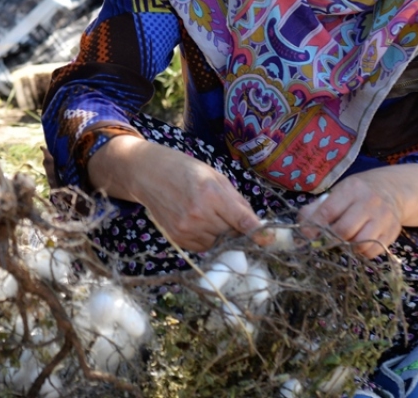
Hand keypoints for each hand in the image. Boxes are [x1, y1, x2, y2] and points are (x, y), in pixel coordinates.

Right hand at [89, 134, 260, 252]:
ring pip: (218, 242)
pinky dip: (205, 238)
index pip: (242, 220)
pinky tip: (195, 220)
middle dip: (233, 226)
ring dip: (218, 233)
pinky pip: (202, 247)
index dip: (258, 232)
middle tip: (221, 210)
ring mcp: (186, 228)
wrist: (148, 173)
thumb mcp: (215, 177)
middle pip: (231, 233)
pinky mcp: (177, 237)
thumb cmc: (184, 170)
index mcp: (212, 194)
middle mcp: (199, 214)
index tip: (269, 240)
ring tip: (204, 213)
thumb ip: (237, 201)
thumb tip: (257, 225)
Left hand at [297, 174, 402, 258]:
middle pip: (344, 230)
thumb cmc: (357, 194)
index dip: (314, 226)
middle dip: (332, 237)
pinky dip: (362, 251)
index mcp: (352, 189)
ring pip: (360, 243)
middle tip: (328, 237)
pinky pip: (373, 251)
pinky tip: (360, 242)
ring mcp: (384, 217)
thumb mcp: (337, 193)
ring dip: (348, 246)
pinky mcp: (392, 231)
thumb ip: (317, 209)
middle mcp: (370, 202)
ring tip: (346, 238)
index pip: (328, 211)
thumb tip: (301, 230)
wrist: (391, 191)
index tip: (307, 234)